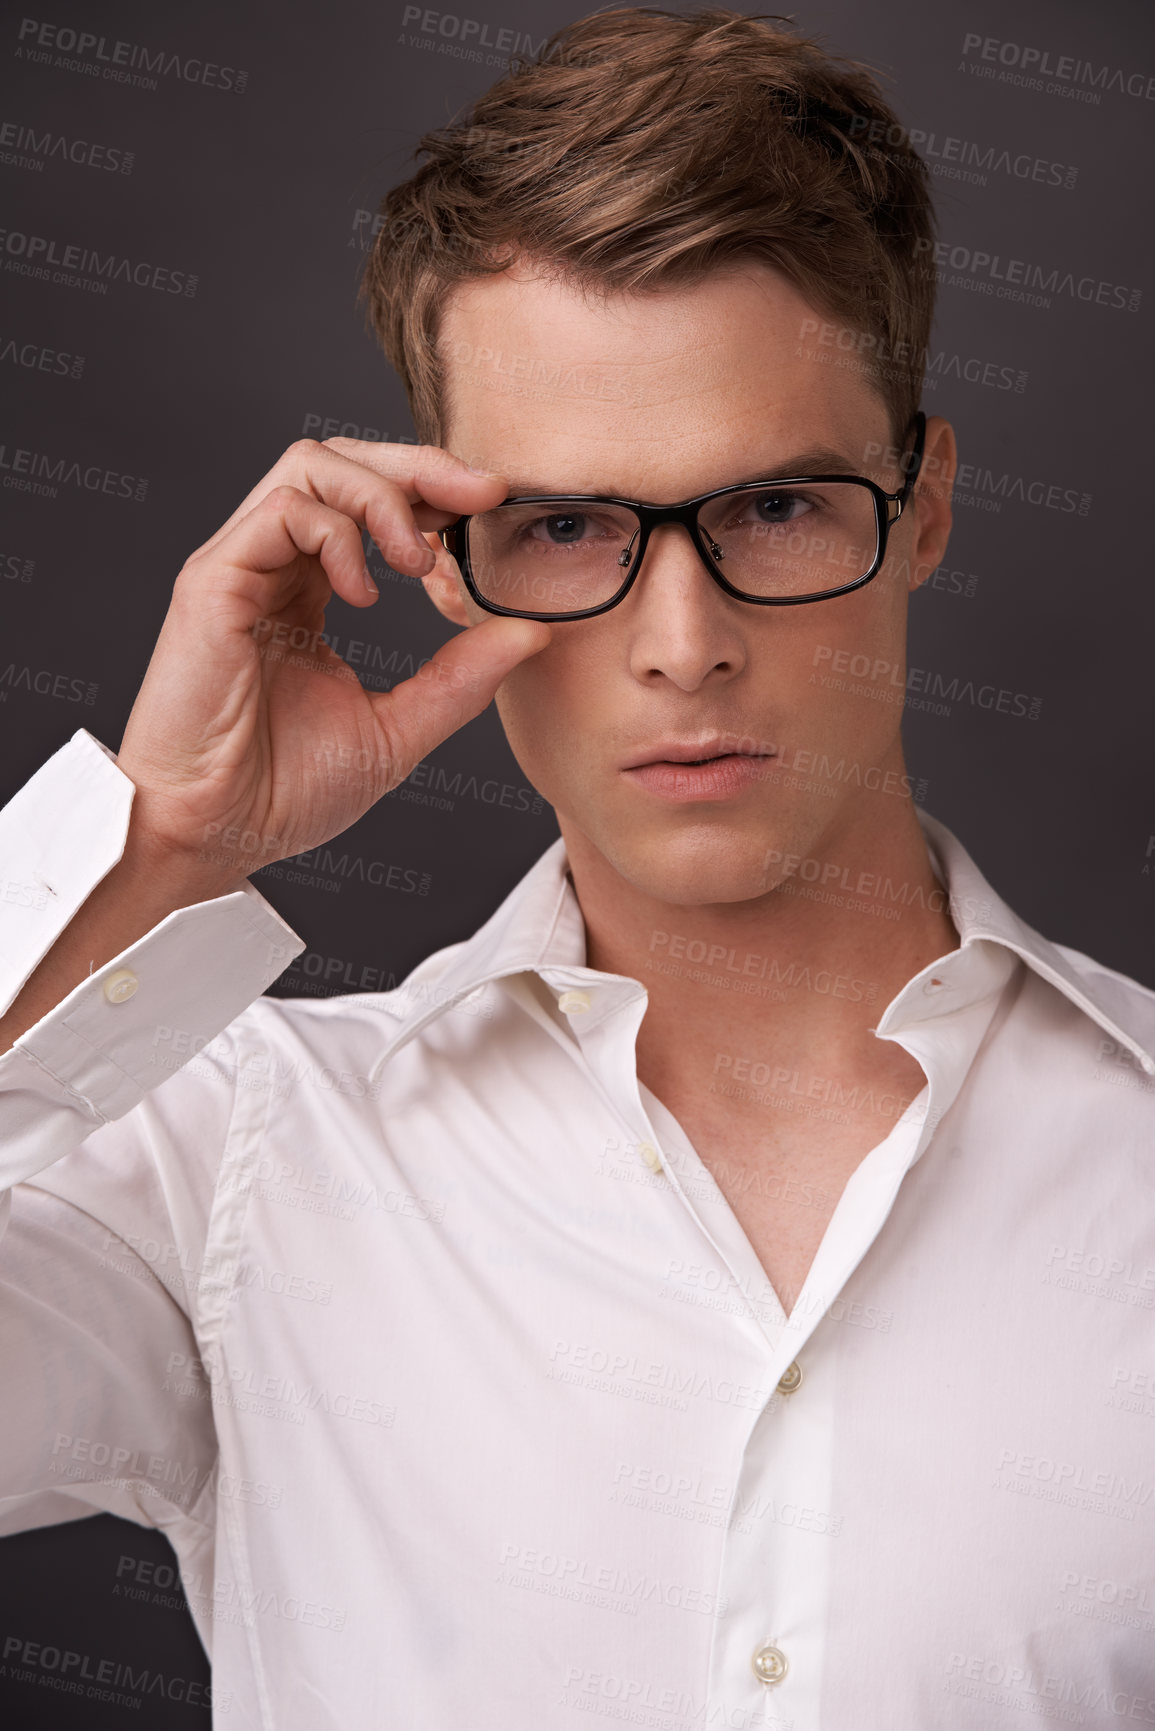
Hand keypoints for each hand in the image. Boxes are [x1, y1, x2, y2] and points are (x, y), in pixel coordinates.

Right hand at [116, 437, 549, 880]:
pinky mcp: (213, 580)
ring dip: (382, 496)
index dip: (433, 490)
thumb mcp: (399, 729)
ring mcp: (240, 567)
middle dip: (421, 466)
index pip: (370, 504)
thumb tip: (531, 631)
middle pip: (344, 461)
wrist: (212, 834)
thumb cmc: (284, 791)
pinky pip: (282, 511)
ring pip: (311, 466)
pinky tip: (365, 594)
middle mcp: (273, 567)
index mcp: (309, 592)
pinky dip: (337, 535)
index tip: (492, 504)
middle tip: (481, 491)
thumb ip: (462, 678)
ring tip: (419, 562)